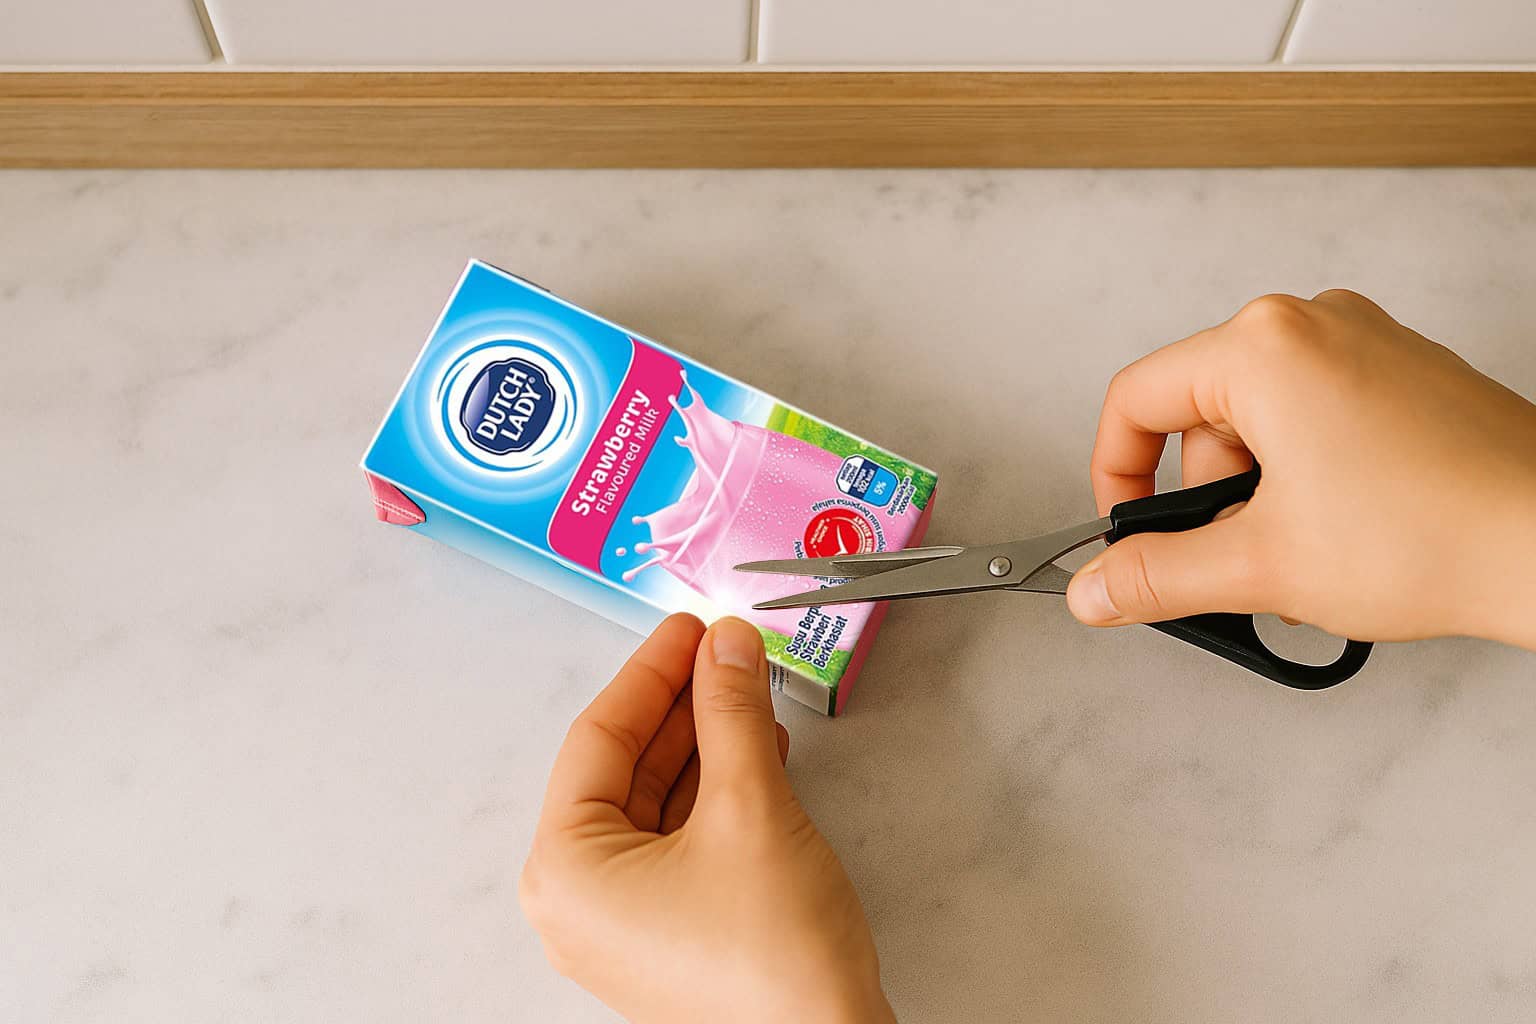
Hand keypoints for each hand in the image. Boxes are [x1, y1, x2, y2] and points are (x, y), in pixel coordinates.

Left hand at [518, 614, 893, 1023]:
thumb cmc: (773, 960)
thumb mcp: (750, 806)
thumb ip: (731, 714)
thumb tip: (725, 649)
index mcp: (565, 870)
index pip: (598, 738)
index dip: (650, 672)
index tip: (687, 627)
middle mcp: (579, 902)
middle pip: (624, 769)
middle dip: (682, 705)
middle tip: (722, 651)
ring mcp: (623, 925)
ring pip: (655, 803)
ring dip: (705, 744)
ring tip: (747, 691)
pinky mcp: (669, 935)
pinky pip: (678, 841)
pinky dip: (715, 793)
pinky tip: (755, 752)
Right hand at [1066, 289, 1535, 648]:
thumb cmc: (1437, 536)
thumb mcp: (1261, 566)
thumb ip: (1158, 576)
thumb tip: (1096, 588)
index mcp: (1264, 347)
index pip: (1136, 399)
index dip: (1116, 477)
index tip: (1127, 534)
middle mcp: (1314, 323)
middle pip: (1201, 414)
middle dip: (1210, 498)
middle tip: (1244, 558)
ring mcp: (1367, 343)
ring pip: (1261, 422)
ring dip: (1262, 495)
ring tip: (1310, 553)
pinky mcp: (1406, 374)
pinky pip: (1317, 418)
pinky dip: (1309, 478)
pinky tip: (1349, 533)